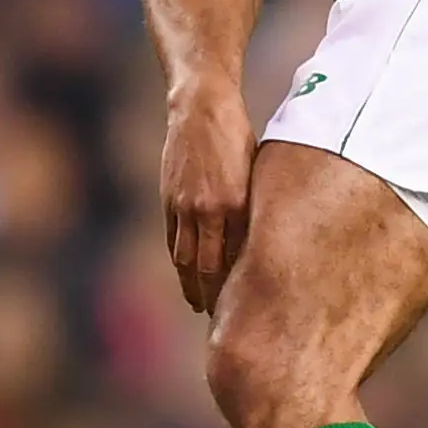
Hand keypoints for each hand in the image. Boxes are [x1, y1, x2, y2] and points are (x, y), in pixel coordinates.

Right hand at [160, 80, 254, 311]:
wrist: (200, 108)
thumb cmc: (238, 138)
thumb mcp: (255, 172)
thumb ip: (252, 208)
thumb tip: (258, 244)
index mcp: (235, 203)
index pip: (235, 258)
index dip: (237, 287)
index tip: (247, 307)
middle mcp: (207, 209)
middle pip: (208, 267)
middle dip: (213, 296)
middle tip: (221, 319)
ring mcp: (183, 206)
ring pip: (185, 259)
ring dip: (192, 285)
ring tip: (199, 304)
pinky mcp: (168, 200)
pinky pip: (174, 240)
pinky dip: (180, 261)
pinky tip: (186, 274)